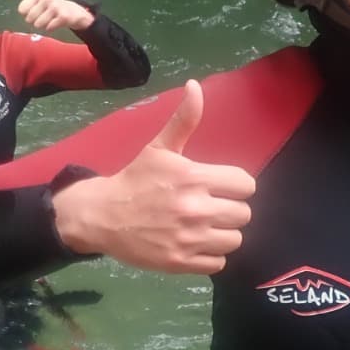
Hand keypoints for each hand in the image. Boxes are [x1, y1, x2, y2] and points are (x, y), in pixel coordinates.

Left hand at [16, 0, 93, 32]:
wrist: (71, 11)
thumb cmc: (49, 1)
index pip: (21, 10)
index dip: (27, 12)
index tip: (35, 7)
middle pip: (29, 19)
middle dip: (35, 20)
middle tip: (44, 14)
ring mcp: (55, 7)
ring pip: (38, 25)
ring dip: (43, 25)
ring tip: (50, 18)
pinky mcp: (63, 17)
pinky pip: (48, 28)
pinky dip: (51, 28)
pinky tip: (56, 22)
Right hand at [52, 80, 255, 273]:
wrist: (103, 216)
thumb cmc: (136, 180)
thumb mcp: (160, 148)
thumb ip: (184, 120)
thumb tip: (196, 86)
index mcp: (194, 177)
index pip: (246, 185)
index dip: (236, 186)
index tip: (221, 187)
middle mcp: (195, 208)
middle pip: (244, 214)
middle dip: (230, 210)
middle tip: (211, 208)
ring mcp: (189, 238)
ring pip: (234, 240)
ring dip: (222, 234)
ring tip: (205, 228)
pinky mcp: (181, 262)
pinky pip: (218, 263)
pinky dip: (210, 256)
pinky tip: (194, 244)